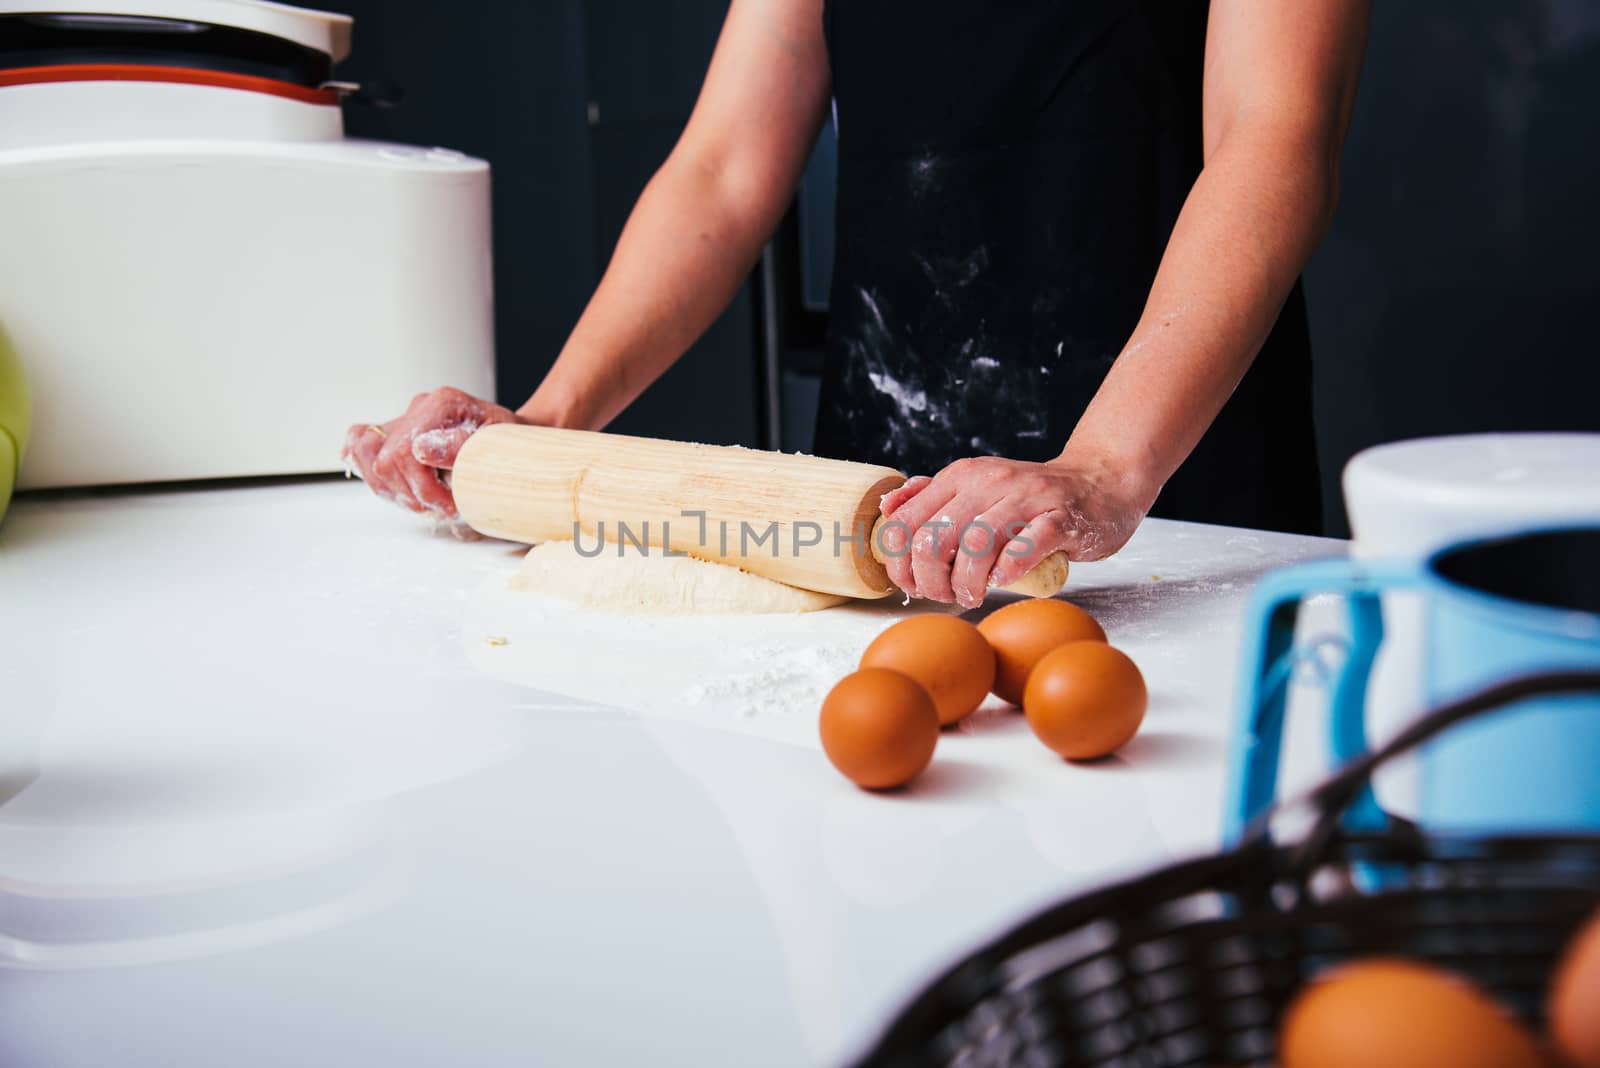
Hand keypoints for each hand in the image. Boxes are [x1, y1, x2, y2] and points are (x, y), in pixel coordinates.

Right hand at [342, 387, 518, 522]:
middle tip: (440, 507)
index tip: (448, 505)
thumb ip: (460, 447)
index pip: (405, 451)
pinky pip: (362, 449)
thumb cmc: (507, 444)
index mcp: (443, 404)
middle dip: (409, 493)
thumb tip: (422, 450)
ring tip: (425, 502)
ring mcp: (404, 421)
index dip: (422, 488)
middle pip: (382, 458)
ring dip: (393, 490)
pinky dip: (374, 474)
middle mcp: (418, 408)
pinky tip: (398, 490)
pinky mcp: (396, 436)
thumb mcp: (497, 445)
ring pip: (365, 454)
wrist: (511, 441)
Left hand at [877, 452, 1157, 608]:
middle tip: (946, 595)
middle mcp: (989, 482)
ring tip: (972, 595)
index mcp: (961, 476)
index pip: (906, 523)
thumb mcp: (977, 487)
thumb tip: (889, 506)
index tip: (914, 585)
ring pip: (974, 546)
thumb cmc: (1033, 498)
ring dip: (966, 583)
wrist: (1102, 482)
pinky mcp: (1060, 518)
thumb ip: (933, 495)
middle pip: (933, 539)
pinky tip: (1003, 580)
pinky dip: (1007, 570)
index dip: (901, 564)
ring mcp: (1026, 498)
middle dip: (931, 581)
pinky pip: (1024, 547)